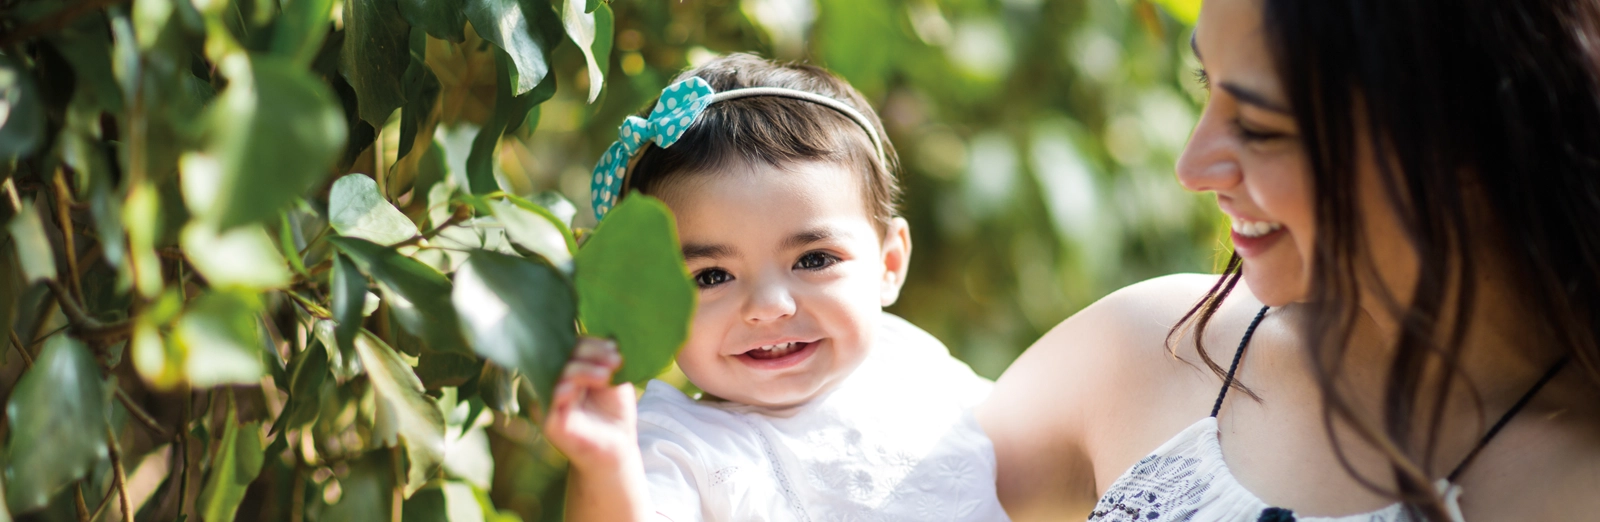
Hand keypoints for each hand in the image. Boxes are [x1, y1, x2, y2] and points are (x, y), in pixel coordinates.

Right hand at [543, 337, 640, 470]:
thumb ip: (607, 361)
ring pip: (557, 374)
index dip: (592, 343)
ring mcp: (548, 401)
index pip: (571, 346)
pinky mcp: (548, 421)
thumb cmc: (614, 413)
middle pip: (563, 355)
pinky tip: (578, 389)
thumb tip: (609, 338)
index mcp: (568, 369)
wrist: (617, 448)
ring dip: (582, 370)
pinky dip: (563, 390)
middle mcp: (554, 381)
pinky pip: (549, 400)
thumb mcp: (614, 380)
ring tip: (606, 376)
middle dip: (590, 353)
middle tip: (615, 360)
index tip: (615, 348)